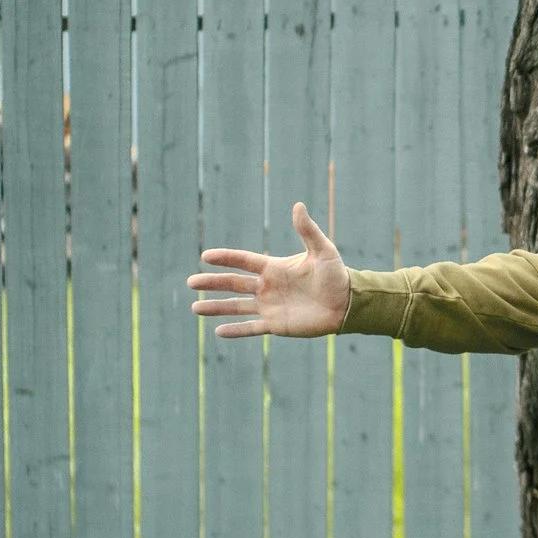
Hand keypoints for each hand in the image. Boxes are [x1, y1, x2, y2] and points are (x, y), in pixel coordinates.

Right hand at [189, 202, 350, 339]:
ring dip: (216, 307)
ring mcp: (270, 306)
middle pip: (233, 284)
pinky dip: (236, 331)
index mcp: (274, 268)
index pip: (243, 261)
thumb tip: (298, 206)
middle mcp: (267, 287)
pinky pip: (252, 328)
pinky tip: (218, 331)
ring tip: (195, 307)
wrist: (346, 303)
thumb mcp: (323, 251)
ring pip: (237, 307)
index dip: (225, 258)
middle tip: (190, 282)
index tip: (206, 256)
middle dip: (212, 283)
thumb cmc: (336, 275)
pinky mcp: (276, 325)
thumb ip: (308, 231)